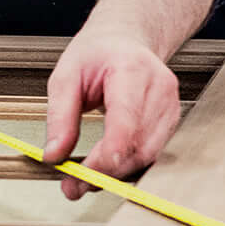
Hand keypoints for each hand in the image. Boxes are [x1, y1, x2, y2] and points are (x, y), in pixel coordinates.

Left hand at [41, 29, 184, 197]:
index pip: (126, 120)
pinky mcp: (171, 121)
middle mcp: (159, 88)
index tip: (84, 175)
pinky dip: (126, 166)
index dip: (108, 153)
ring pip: (147, 155)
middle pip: (138, 145)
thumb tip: (53, 155)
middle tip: (72, 185)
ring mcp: (170, 106)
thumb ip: (59, 116)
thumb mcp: (66, 76)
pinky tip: (105, 167)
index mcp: (133, 69)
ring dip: (115, 174)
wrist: (124, 40)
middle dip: (104, 172)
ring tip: (83, 179)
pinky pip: (151, 154)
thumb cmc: (97, 53)